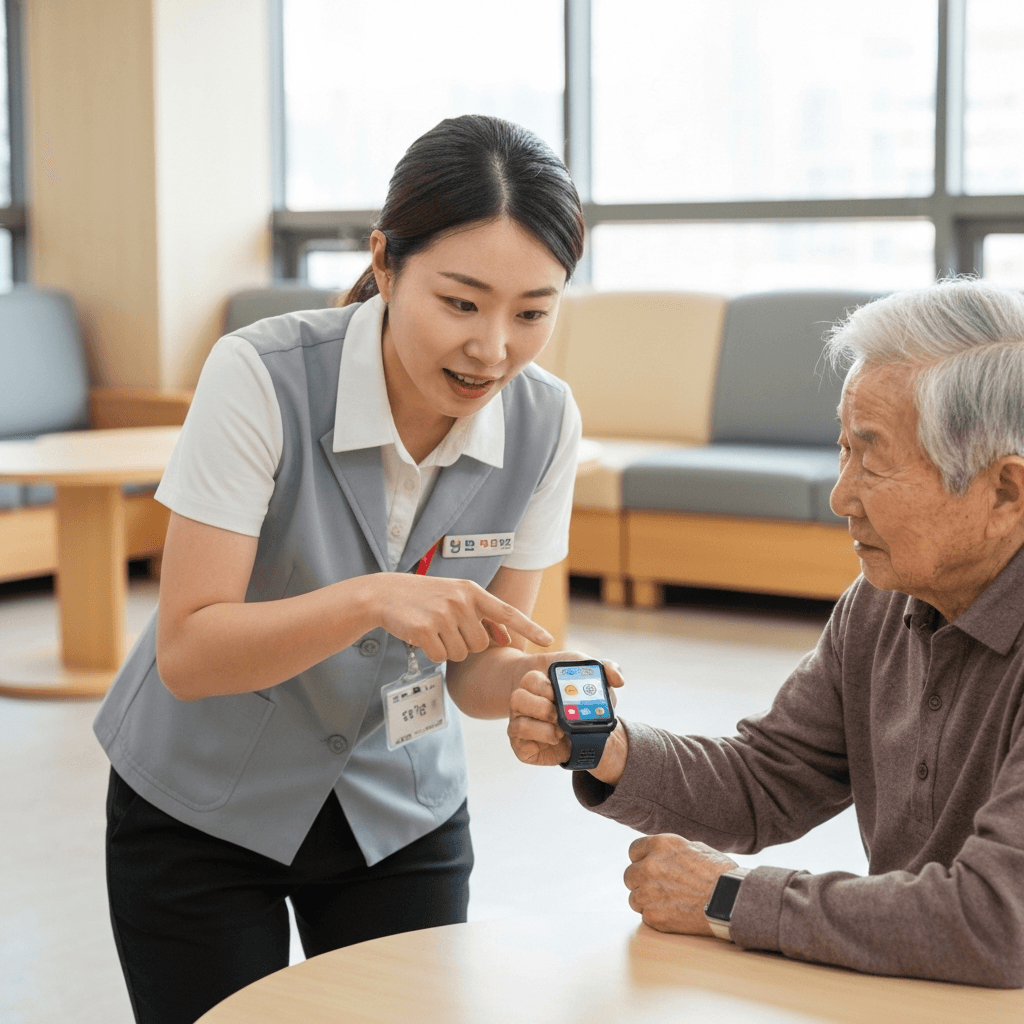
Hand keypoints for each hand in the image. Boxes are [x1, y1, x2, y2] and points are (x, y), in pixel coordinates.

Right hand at [372, 573, 551, 663]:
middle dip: (466, 644)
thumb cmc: (426, 597)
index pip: (507, 612)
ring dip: (448, 649)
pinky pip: (440, 657)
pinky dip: (431, 653)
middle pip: (481, 645)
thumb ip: (483, 616)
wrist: (386, 593)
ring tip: (433, 629)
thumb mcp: (457, 597)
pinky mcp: (425, 630)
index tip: (548, 640)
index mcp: (473, 592)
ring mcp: (443, 615)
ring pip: (461, 654)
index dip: (529, 627)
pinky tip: (421, 636)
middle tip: (447, 629)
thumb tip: (506, 638)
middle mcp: (461, 601)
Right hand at [507, 655, 625, 771]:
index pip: (529, 678)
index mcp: (537, 683)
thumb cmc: (581, 702)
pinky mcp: (521, 746)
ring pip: (518, 723)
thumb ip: (607, 670)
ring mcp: (520, 723)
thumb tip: (618, 679)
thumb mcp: (592, 680)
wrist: (580, 734)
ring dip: (543, 727)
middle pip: (517, 698)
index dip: (542, 685)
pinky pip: (521, 743)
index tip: (557, 692)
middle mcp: (524, 702)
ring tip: (560, 729)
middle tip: (559, 713)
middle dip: (541, 707)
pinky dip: (541, 740)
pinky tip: (555, 738)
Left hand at [624, 834, 737, 934]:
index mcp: (660, 845)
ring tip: (668, 903)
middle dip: (641, 882)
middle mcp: (650, 866)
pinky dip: (657, 917)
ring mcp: (649, 892)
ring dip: (647, 901)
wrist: (731, 902)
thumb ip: (671, 851)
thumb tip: (662, 854)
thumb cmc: (721, 874)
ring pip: (634, 898)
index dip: (642, 860)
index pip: (634, 851)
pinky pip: (645, 916)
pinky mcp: (653, 916)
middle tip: (658, 888)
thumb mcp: (696, 848)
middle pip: (629, 876)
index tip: (648, 867)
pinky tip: (674, 914)